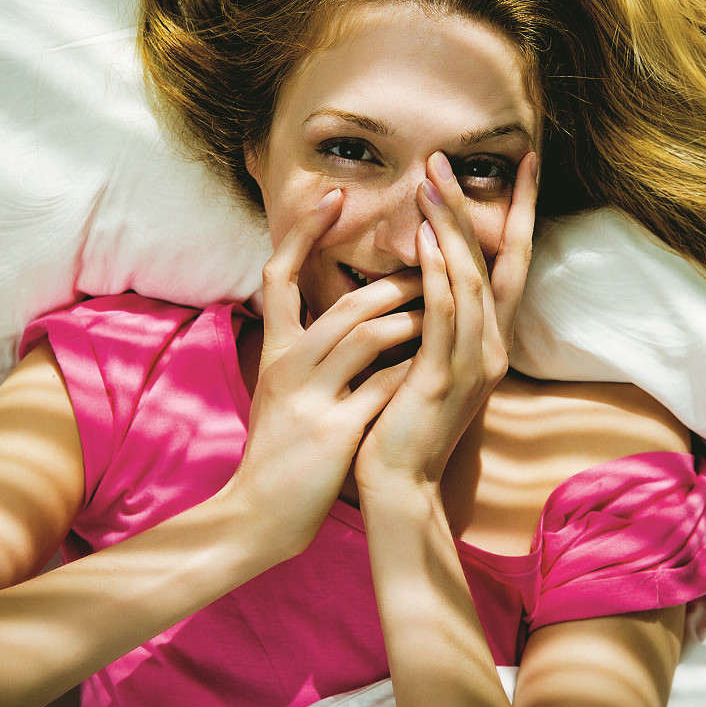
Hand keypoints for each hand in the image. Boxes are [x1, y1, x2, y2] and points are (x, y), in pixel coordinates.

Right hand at [224, 189, 423, 558]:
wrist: (257, 513)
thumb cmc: (282, 448)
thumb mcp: (283, 387)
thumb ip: (308, 347)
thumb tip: (346, 308)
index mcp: (277, 349)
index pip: (279, 273)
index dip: (303, 231)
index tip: (333, 193)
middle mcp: (288, 363)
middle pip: (343, 301)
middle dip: (396, 279)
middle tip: (437, 263)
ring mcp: (309, 395)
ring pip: (364, 333)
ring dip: (412, 315)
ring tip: (448, 307)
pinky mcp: (332, 429)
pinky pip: (381, 385)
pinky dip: (413, 367)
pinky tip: (442, 359)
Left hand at [353, 151, 538, 494]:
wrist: (401, 487)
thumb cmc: (402, 423)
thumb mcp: (426, 363)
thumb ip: (433, 321)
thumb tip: (420, 272)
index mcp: (489, 340)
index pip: (509, 262)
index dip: (518, 212)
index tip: (523, 164)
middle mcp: (492, 346)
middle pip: (496, 260)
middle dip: (474, 205)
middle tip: (446, 157)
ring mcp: (474, 362)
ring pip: (471, 279)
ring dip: (450, 227)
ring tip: (430, 182)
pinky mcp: (445, 378)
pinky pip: (445, 315)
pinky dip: (436, 274)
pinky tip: (422, 240)